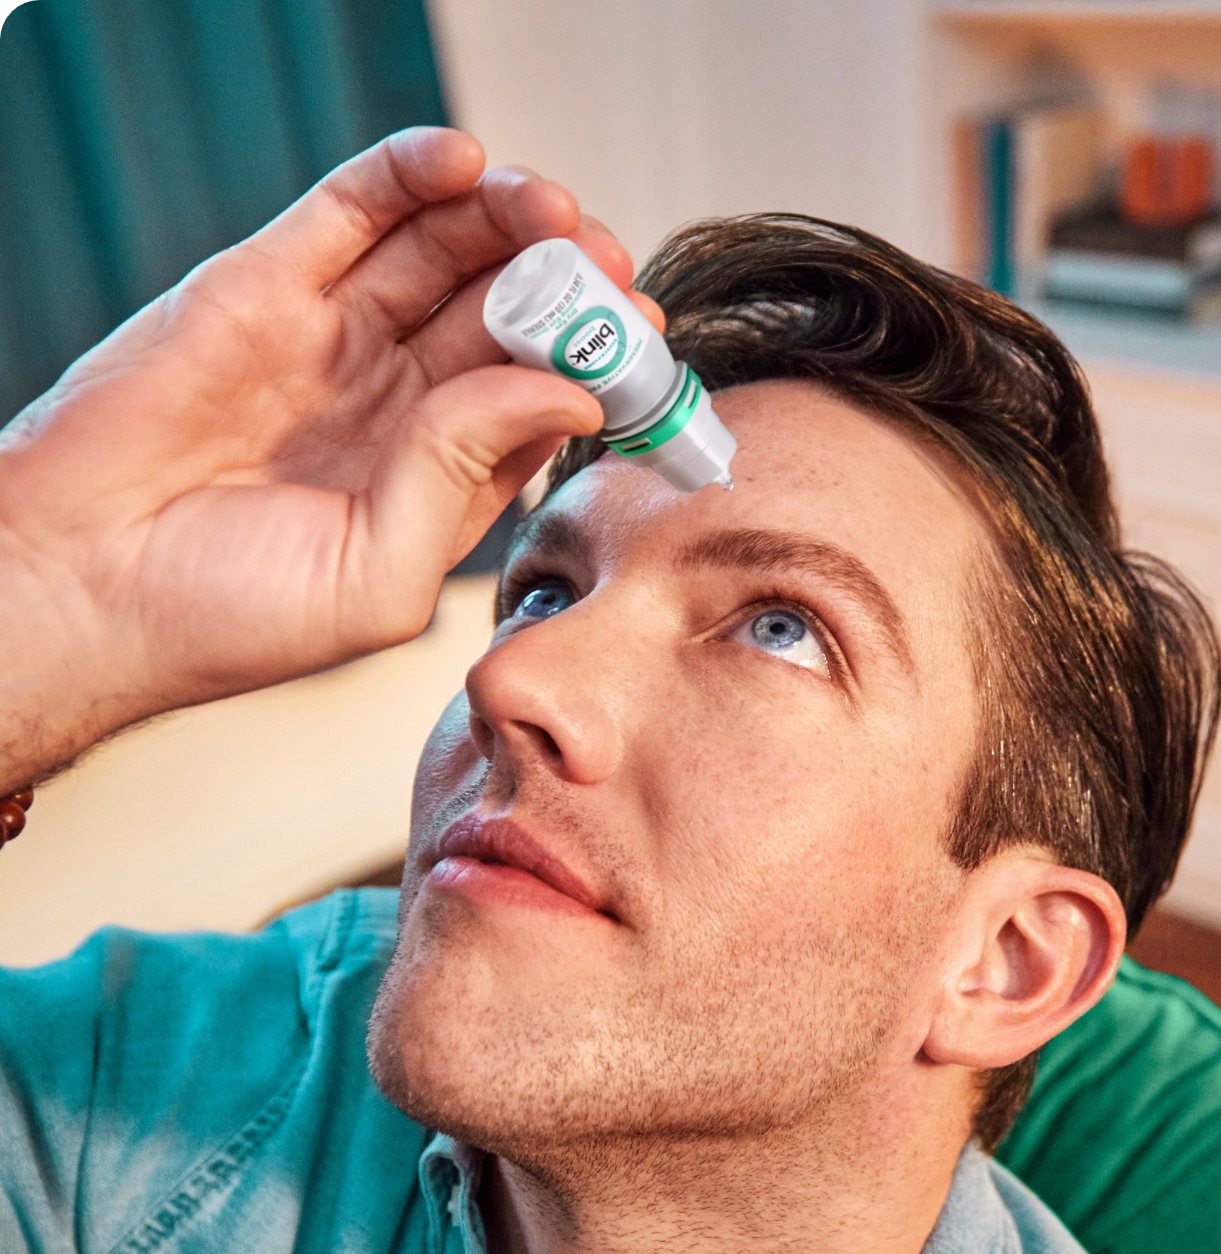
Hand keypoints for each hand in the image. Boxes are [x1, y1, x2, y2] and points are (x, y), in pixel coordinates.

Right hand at [0, 127, 662, 790]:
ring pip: (442, 253)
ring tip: (550, 210)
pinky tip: (464, 164)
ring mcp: (334, 337)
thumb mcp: (376, 578)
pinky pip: (353, 211)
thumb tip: (569, 395)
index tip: (639, 336)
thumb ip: (466, 477)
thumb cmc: (224, 616)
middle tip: (603, 259)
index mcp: (435, 477)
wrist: (75, 588)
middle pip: (503, 315)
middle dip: (562, 281)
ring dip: (505, 219)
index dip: (593, 361)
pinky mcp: (265, 284)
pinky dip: (410, 177)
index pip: (539, 398)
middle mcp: (394, 402)